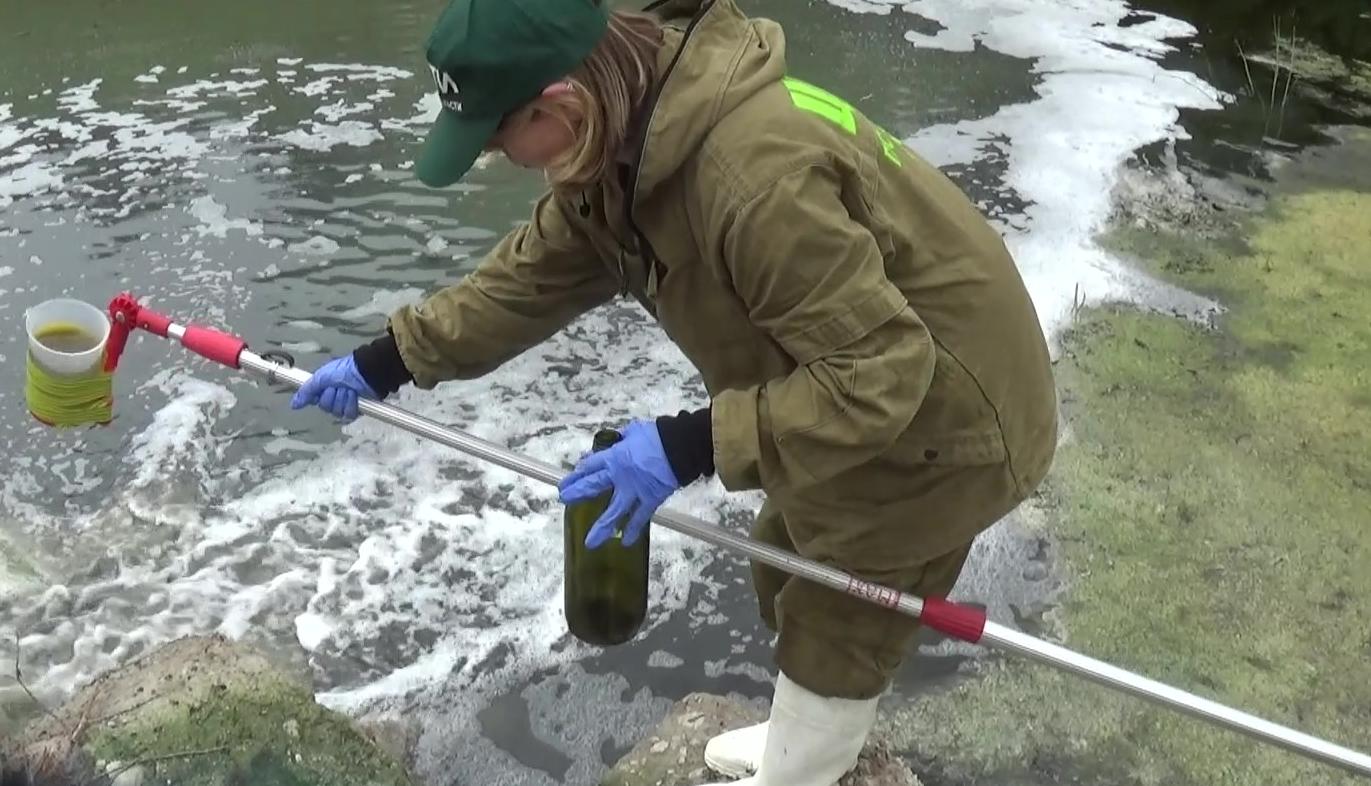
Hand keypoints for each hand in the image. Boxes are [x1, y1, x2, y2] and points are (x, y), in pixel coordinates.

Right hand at [290, 354, 377, 420]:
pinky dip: (352, 404)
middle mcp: (333, 397)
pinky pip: (349, 415)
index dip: (319, 396)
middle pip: (326, 408)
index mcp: (324, 389)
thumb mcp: (320, 377)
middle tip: (338, 386)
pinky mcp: (357, 409)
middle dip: (332, 396)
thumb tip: (293, 405)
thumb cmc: (345, 369)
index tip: (324, 389)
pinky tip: (355, 395)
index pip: (315, 401)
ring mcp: (345, 404)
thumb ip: (306, 391)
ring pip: (337, 412)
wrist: (366, 371)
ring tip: (348, 389)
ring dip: (343, 399)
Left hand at [558, 421, 680, 548]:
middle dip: (577, 493)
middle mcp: (620, 477)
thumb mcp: (633, 430)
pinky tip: (625, 541)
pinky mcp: (650, 500)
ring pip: (615, 512)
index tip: (568, 480)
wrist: (681, 447)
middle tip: (564, 499)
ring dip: (602, 527)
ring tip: (590, 542)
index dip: (577, 473)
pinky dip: (633, 529)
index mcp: (614, 458)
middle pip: (593, 486)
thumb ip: (620, 438)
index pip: (590, 466)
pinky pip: (640, 518)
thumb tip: (611, 443)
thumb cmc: (658, 436)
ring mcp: (634, 492)